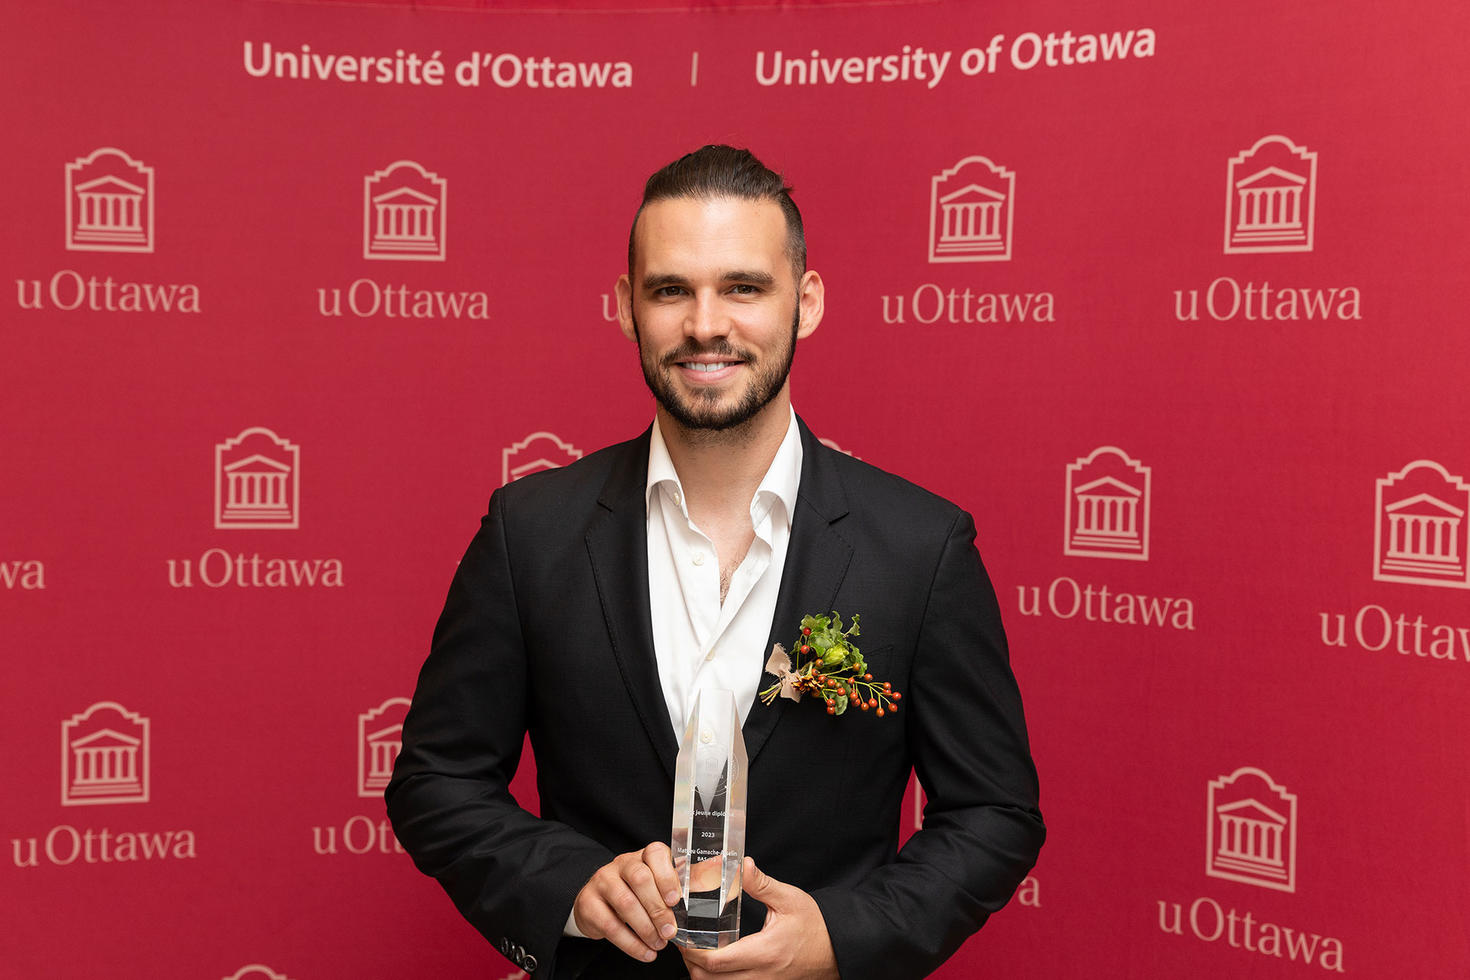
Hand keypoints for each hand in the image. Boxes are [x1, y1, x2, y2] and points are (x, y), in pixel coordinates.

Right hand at [572, 842, 681, 962]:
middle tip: (669, 931)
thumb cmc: (635, 895)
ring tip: (659, 944)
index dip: (667, 876)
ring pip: (626, 903)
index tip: (675, 900)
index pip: (655, 853)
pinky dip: (631, 944)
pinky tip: (645, 952)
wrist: (597, 906)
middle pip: (641, 879)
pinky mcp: (588, 903)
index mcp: (643, 856)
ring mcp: (602, 881)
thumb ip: (678, 887)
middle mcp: (621, 863)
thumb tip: (707, 885)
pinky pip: (611, 925)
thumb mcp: (656, 887)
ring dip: (646, 929)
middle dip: (658, 909)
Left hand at [680, 858, 837, 979]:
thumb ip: (761, 884)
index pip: (716, 962)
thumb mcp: (789, 899)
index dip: (692, 952)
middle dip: (691, 965)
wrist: (838, 950)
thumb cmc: (816, 926)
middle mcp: (760, 976)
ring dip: (703, 975)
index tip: (683, 937)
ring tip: (698, 952)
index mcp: (763, 952)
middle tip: (685, 943)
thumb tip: (741, 865)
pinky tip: (717, 963)